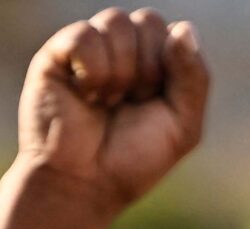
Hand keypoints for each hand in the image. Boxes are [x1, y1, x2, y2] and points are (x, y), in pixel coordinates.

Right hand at [18, 9, 210, 212]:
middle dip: (147, 69)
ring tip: (105, 103)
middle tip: (128, 104)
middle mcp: (119, 48)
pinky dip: (92, 70)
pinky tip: (84, 95)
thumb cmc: (131, 161)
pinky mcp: (55, 55)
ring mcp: (87, 48)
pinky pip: (84, 35)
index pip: (173, 32)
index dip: (170, 69)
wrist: (83, 186)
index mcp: (152, 60)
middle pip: (148, 21)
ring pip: (116, 21)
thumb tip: (183, 28)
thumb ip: (194, 77)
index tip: (154, 105)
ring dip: (119, 72)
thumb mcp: (183, 126)